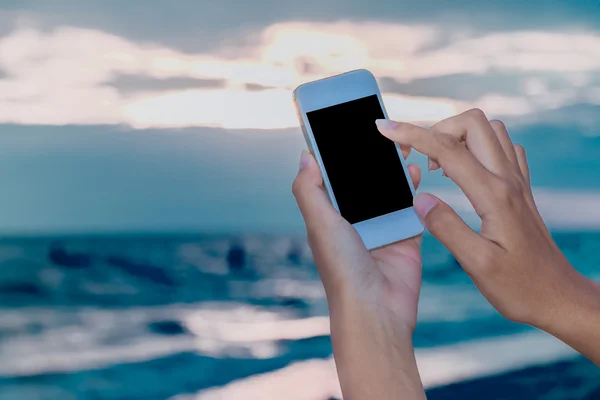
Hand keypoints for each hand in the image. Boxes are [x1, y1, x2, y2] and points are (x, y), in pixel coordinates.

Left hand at [292, 149, 424, 399]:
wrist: (377, 310)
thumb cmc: (343, 270)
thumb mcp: (320, 224)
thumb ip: (309, 189)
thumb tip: (305, 155)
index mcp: (329, 217)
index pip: (332, 178)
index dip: (337, 155)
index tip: (345, 128)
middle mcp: (353, 221)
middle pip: (362, 181)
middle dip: (370, 158)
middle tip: (380, 132)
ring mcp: (380, 228)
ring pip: (387, 190)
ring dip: (392, 169)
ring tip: (400, 146)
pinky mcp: (404, 236)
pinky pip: (411, 207)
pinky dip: (413, 189)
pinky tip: (414, 171)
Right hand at [376, 109, 599, 363]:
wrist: (558, 297)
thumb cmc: (520, 288)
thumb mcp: (477, 265)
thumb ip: (447, 228)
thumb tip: (420, 199)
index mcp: (494, 196)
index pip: (447, 150)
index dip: (412, 134)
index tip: (385, 129)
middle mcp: (508, 181)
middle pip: (472, 124)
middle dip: (436, 128)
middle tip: (414, 154)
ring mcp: (518, 182)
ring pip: (489, 130)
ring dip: (457, 135)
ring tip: (436, 165)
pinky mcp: (521, 190)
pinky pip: (503, 148)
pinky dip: (477, 146)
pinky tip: (464, 169)